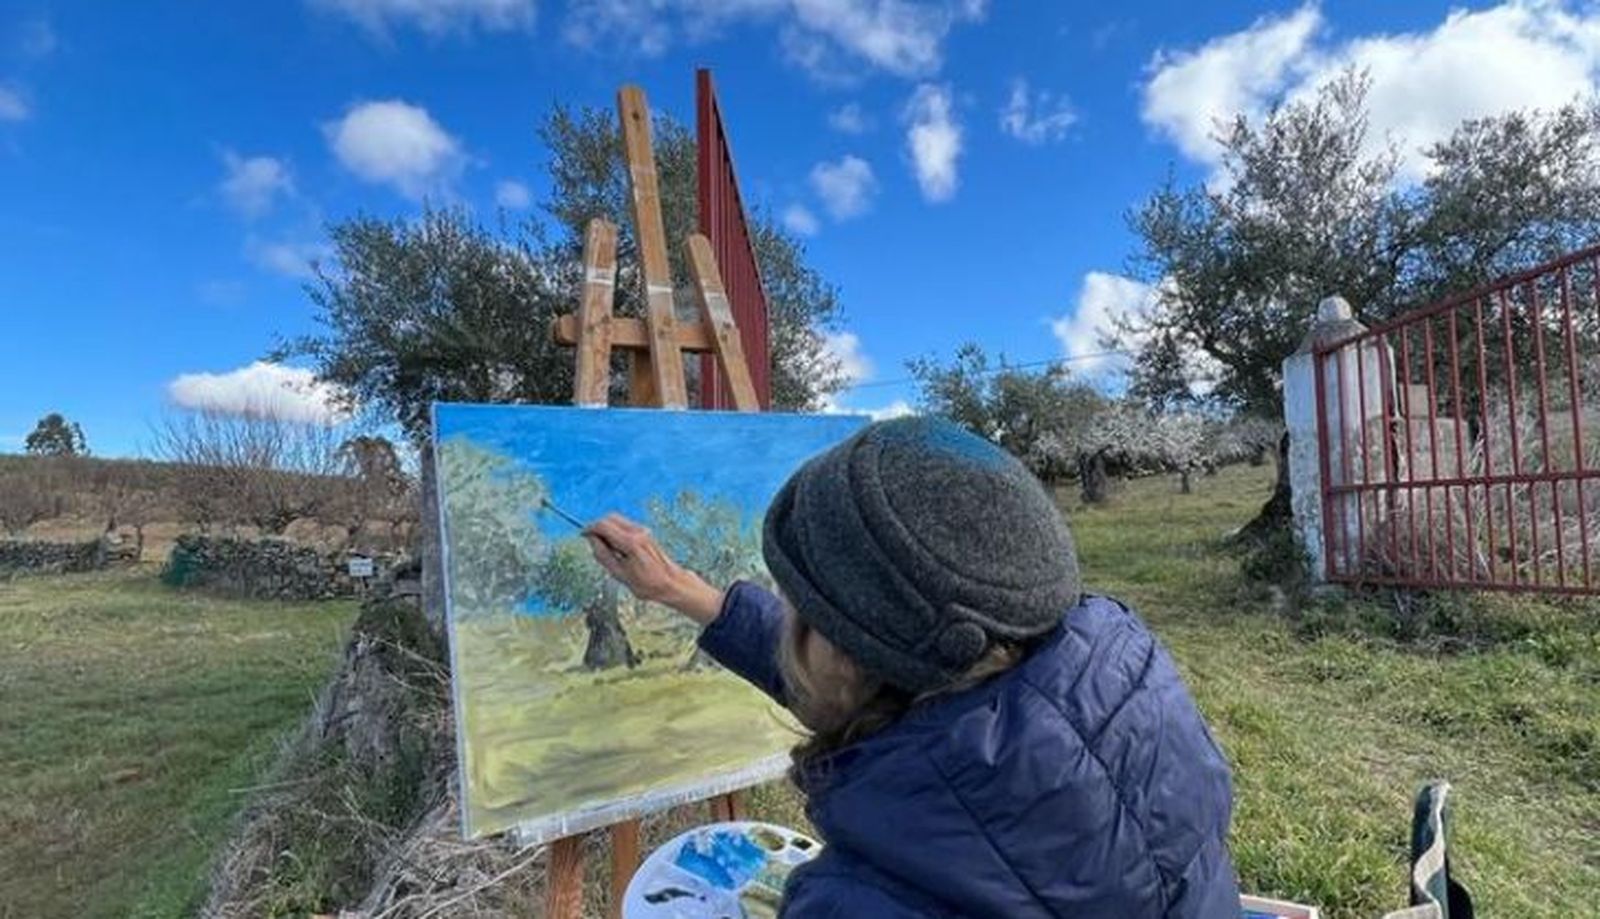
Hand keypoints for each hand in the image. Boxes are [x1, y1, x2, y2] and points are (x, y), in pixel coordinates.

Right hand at [584, 514, 724, 625]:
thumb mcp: (619, 574)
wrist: (670, 583)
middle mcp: (638, 532)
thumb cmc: (647, 584)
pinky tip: (618, 549)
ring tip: (608, 550)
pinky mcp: (646, 533)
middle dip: (598, 527)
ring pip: (617, 520)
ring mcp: (644, 530)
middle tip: (593, 543)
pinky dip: (616, 531)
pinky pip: (625, 526)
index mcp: (630, 542)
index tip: (582, 535)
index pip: (603, 525)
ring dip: (607, 529)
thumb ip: (603, 555)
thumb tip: (591, 540)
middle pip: (610, 518)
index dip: (589, 528)